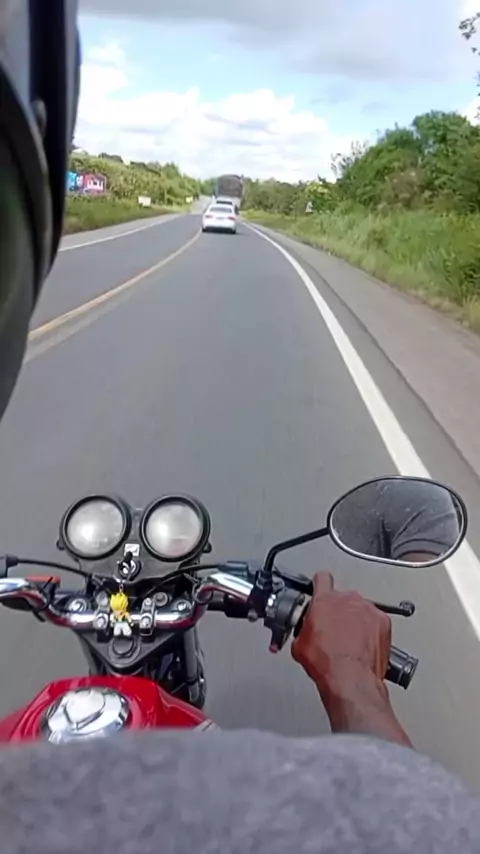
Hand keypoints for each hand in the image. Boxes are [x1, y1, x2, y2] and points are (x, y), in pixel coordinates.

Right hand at [292, 572, 391, 686]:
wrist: (351, 679)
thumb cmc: (327, 663)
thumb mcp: (300, 644)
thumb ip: (303, 629)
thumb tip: (304, 633)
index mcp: (325, 600)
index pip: (322, 578)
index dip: (320, 584)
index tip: (320, 588)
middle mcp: (348, 599)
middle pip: (343, 597)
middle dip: (339, 611)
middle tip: (334, 629)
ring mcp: (367, 609)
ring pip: (360, 609)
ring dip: (356, 620)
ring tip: (351, 641)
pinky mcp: (383, 621)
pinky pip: (376, 621)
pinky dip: (371, 630)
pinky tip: (364, 645)